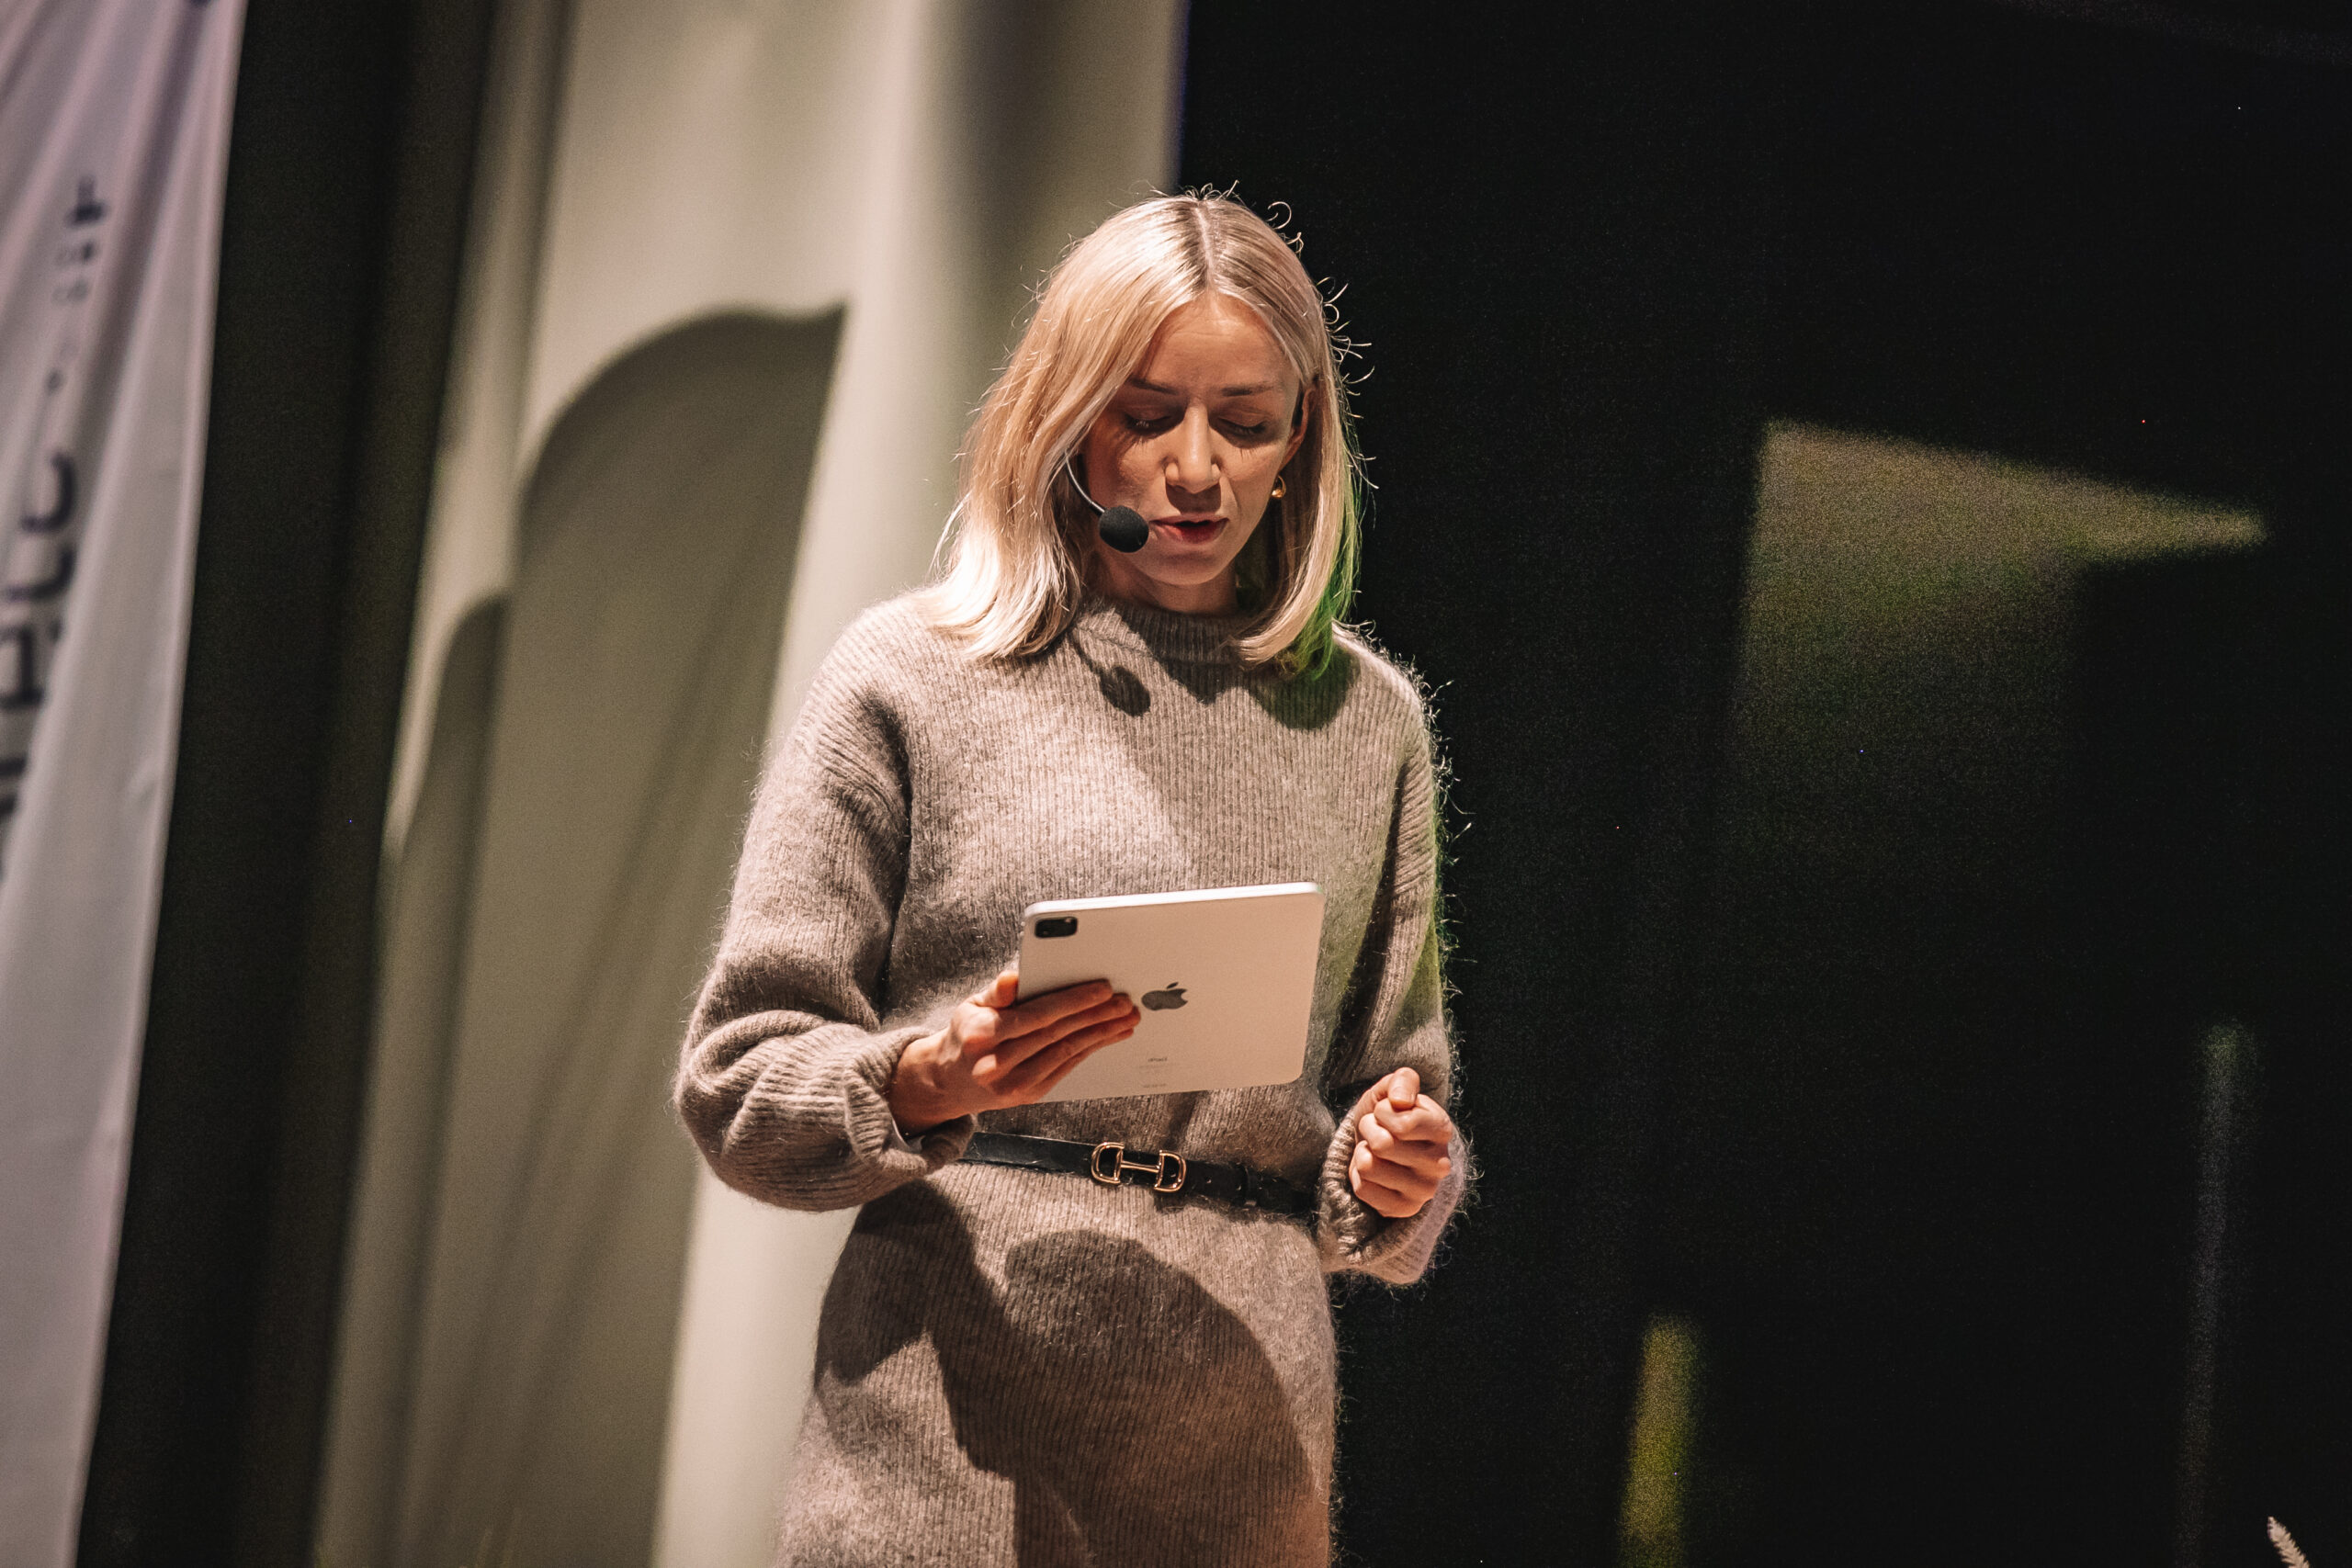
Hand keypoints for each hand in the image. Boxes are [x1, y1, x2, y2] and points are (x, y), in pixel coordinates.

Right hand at [887, 968, 1138, 1132]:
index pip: (1036, 1015)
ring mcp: (1013, 1084)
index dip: (1073, 1001)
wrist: (950, 1080)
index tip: (1102, 988)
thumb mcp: (971, 1006)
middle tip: (1125, 1001)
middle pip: (1056, 1034)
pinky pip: (1066, 1067)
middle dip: (1096, 1016)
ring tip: (1126, 1017)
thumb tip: (1014, 977)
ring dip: (1102, 1034)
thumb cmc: (967, 1033)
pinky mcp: (1028, 1095)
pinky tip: (1109, 1035)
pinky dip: (1090, 1049)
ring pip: (1066, 1052)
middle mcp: (995, 1064)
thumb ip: (997, 992)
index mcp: (981, 1035)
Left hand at [1346, 1068, 1454, 1218]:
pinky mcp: (1405, 1210)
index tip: (1384, 1113)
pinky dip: (1357, 1176)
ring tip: (1373, 1150)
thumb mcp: (1393, 1090)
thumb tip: (1401, 1101)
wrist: (1378, 1147)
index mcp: (1442, 1129)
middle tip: (1374, 1131)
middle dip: (1368, 1131)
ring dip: (1361, 1153)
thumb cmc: (1388, 1117)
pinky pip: (1363, 1189)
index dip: (1382, 1112)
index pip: (1402, 1124)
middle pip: (1383, 1145)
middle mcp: (1440, 1164)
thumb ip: (1402, 1081)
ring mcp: (1425, 1191)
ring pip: (1369, 1167)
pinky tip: (1371, 1173)